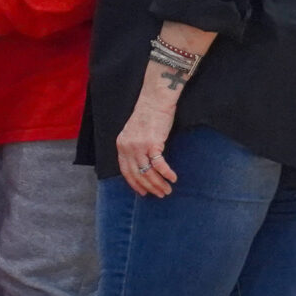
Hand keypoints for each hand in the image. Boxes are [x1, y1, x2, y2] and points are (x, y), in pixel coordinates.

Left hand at [115, 80, 180, 196]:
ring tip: (168, 190)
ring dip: (159, 183)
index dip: (135, 184)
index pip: (125, 171)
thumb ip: (134, 147)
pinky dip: (166, 173)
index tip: (143, 193)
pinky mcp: (152, 143)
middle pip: (138, 174)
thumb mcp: (134, 133)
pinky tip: (173, 178)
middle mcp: (127, 148)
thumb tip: (142, 164)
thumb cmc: (148, 116)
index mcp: (121, 145)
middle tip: (160, 194)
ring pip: (148, 172)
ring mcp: (139, 146)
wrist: (155, 100)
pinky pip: (159, 164)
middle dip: (149, 187)